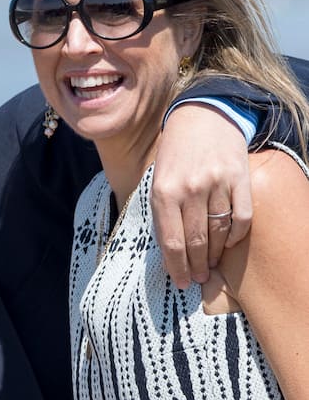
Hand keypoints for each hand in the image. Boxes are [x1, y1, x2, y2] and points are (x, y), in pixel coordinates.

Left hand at [151, 103, 251, 287]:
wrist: (202, 117)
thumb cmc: (176, 153)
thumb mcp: (158, 178)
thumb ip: (162, 212)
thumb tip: (169, 252)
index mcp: (164, 191)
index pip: (171, 241)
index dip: (177, 267)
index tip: (181, 282)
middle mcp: (190, 189)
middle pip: (195, 242)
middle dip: (196, 266)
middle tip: (199, 278)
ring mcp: (217, 184)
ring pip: (219, 233)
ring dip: (215, 254)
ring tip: (211, 264)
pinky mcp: (240, 178)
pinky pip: (242, 218)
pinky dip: (237, 236)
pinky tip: (229, 242)